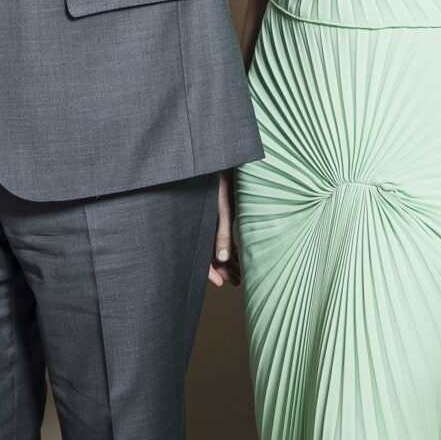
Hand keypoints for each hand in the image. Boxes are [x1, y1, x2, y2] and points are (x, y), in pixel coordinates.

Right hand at [209, 173, 239, 287]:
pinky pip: (223, 233)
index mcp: (199, 223)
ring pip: (217, 244)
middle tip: (236, 282)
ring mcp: (212, 218)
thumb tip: (223, 258)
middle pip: (210, 252)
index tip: (220, 283)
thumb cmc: (221, 179)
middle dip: (223, 269)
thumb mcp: (223, 207)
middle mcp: (203, 223)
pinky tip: (240, 255)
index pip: (200, 253)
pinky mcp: (220, 210)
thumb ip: (222, 232)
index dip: (209, 271)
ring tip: (241, 273)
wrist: (222, 156)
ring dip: (229, 259)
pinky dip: (231, 245)